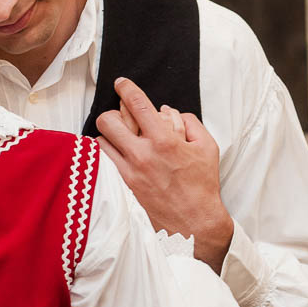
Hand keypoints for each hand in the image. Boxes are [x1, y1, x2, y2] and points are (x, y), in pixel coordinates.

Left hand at [95, 77, 233, 270]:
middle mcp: (142, 154)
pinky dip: (106, 156)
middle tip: (120, 117)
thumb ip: (189, 122)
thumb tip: (168, 112)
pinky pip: (102, 163)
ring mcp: (129, 172)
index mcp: (164, 140)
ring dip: (109, 137)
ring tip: (120, 140)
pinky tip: (116, 156)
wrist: (194, 223)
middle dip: (113, 113)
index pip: (137, 104)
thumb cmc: (202, 185)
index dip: (126, 88)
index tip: (121, 83)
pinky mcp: (122, 187)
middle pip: (108, 120)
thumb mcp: (207, 147)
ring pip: (100, 141)